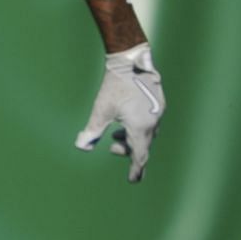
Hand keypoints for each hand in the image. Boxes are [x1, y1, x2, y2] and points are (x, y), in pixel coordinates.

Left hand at [75, 43, 164, 181]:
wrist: (131, 59)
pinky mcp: (158, 102)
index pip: (139, 156)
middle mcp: (153, 121)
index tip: (133, 180)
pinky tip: (126, 120)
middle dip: (127, 150)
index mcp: (140, 127)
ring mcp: (158, 111)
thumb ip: (92, 130)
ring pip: (147, 133)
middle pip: (142, 145)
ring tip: (116, 133)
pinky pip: (151, 122)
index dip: (136, 170)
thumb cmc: (114, 85)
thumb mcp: (100, 109)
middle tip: (111, 146)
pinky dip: (139, 127)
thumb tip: (82, 146)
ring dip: (132, 138)